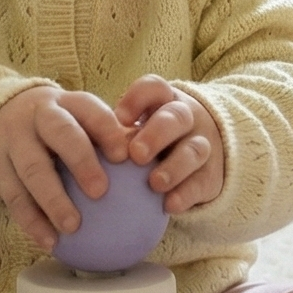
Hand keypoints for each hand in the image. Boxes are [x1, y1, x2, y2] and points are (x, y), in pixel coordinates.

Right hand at [0, 87, 130, 252]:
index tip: (124, 155)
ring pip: (32, 169)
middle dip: (80, 159)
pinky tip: (50, 242)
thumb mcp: (77, 121)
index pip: (89, 110)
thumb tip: (156, 168)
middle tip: (100, 191)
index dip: (107, 130)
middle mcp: (39, 117)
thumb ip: (109, 139)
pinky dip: (32, 221)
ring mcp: (13, 141)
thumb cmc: (56, 129)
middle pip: (59, 132)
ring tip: (73, 226)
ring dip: (53, 199)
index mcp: (67, 103)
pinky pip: (13, 198)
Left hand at [117, 76, 224, 214]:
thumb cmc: (152, 141)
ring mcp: (202, 146)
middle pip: (176, 117)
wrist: (199, 158)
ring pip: (195, 150)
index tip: (119, 119)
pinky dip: (186, 194)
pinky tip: (169, 205)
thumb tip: (82, 149)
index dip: (137, 99)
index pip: (154, 88)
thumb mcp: (137, 128)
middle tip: (136, 154)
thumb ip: (116, 134)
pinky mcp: (211, 176)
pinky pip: (201, 183)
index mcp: (163, 102)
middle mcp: (186, 120)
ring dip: (174, 167)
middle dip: (156, 134)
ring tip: (154, 183)